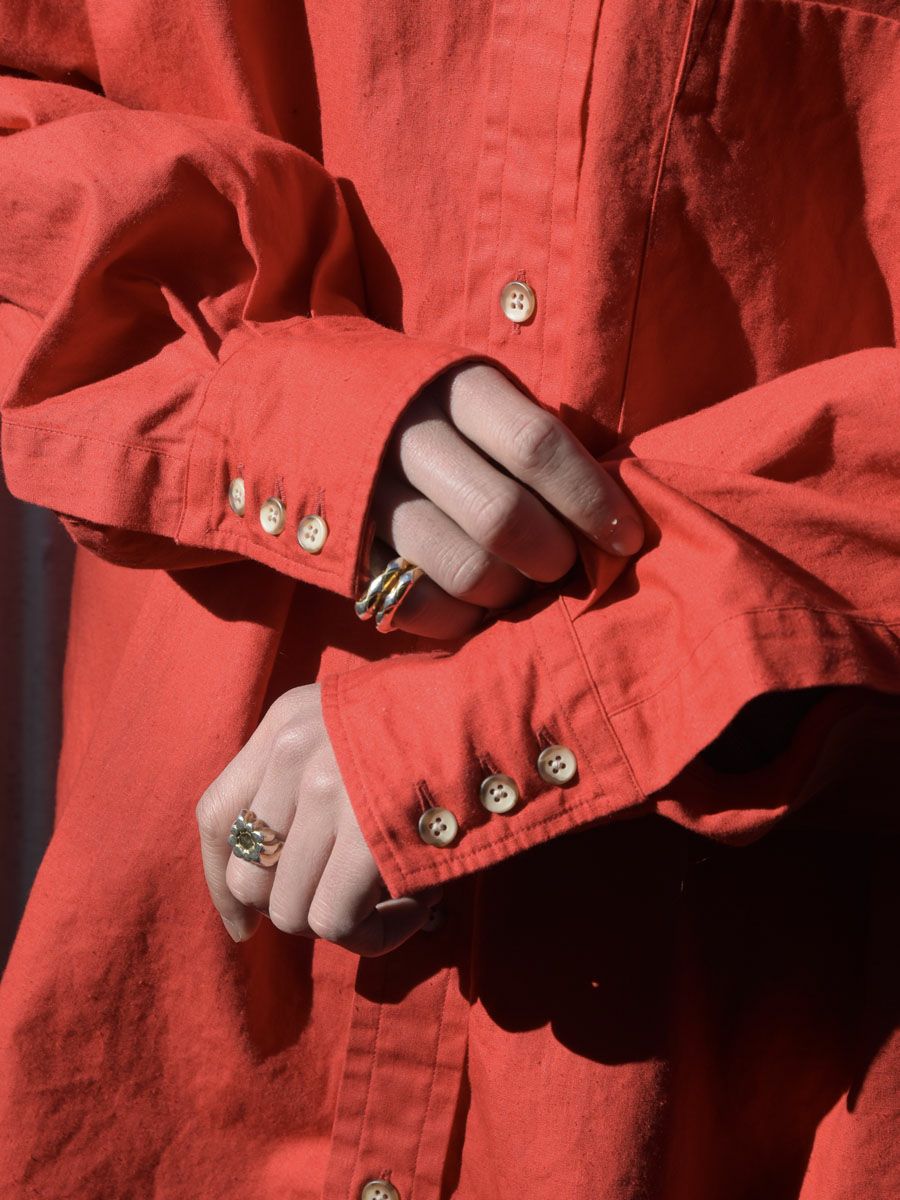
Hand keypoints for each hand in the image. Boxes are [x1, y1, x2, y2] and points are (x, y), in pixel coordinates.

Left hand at [195, 684, 440, 954]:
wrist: (512, 702)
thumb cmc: (450, 719)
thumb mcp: (360, 723)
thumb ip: (312, 776)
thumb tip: (282, 877)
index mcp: (286, 721)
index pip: (216, 815)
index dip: (221, 882)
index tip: (243, 924)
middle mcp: (294, 752)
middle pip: (249, 875)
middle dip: (296, 908)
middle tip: (354, 902)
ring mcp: (327, 792)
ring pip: (292, 910)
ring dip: (346, 923)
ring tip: (399, 899)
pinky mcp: (366, 833)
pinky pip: (337, 924)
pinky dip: (375, 935)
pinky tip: (416, 909)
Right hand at [370, 362, 643, 638]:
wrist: (299, 401)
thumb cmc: (422, 403)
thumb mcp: (473, 389)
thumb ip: (531, 437)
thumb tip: (609, 508)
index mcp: (453, 386)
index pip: (536, 446)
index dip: (592, 500)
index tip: (627, 536)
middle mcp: (406, 436)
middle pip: (502, 518)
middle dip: (552, 555)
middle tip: (563, 564)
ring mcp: (367, 495)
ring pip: (465, 569)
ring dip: (510, 593)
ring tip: (518, 585)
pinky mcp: (343, 548)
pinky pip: (415, 605)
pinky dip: (459, 620)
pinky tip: (475, 608)